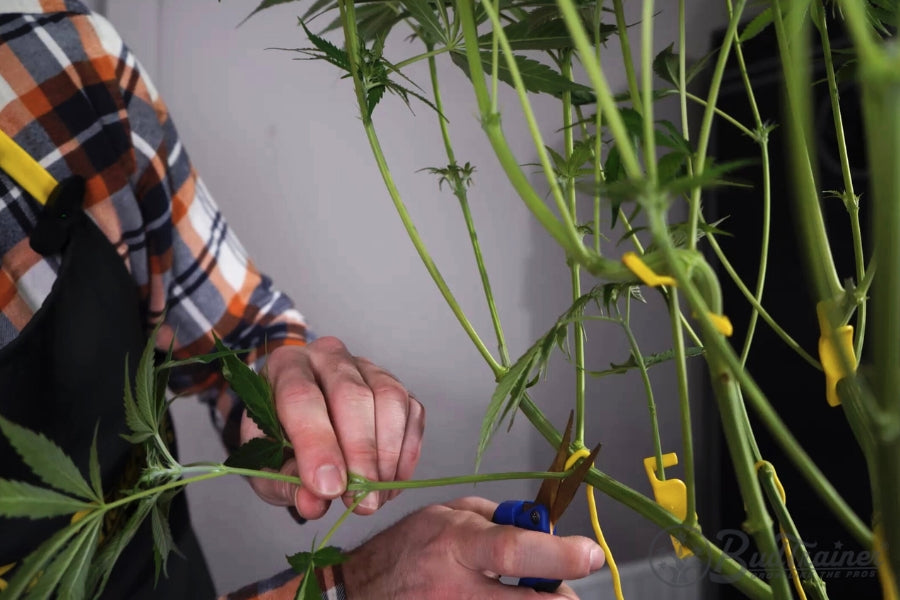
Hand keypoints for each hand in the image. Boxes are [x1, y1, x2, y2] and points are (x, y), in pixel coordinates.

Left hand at [241, 337, 424, 518]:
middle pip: (351, 394)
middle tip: (361, 501)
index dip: (318, 445)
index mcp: (285, 367)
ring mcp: (366, 366)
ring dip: (387, 454)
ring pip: (389, 398)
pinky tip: (390, 482)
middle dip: (360, 453)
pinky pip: (412, 412)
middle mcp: (327, 356)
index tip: (330, 489)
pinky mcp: (395, 384)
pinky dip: (406, 452)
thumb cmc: (278, 444)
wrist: (298, 427)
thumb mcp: (268, 469)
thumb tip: (315, 504)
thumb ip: (288, 484)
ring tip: (376, 497)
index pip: (301, 397)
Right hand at [341, 496, 604, 598]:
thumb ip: (500, 520)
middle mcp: (457, 589)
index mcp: (457, 544)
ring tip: (515, 593)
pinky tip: (495, 599)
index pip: (514, 552)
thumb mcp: (450, 514)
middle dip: (561, 597)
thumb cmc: (408, 549)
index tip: (590, 553)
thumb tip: (547, 529)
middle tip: (556, 587)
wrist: (362, 592)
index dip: (559, 555)